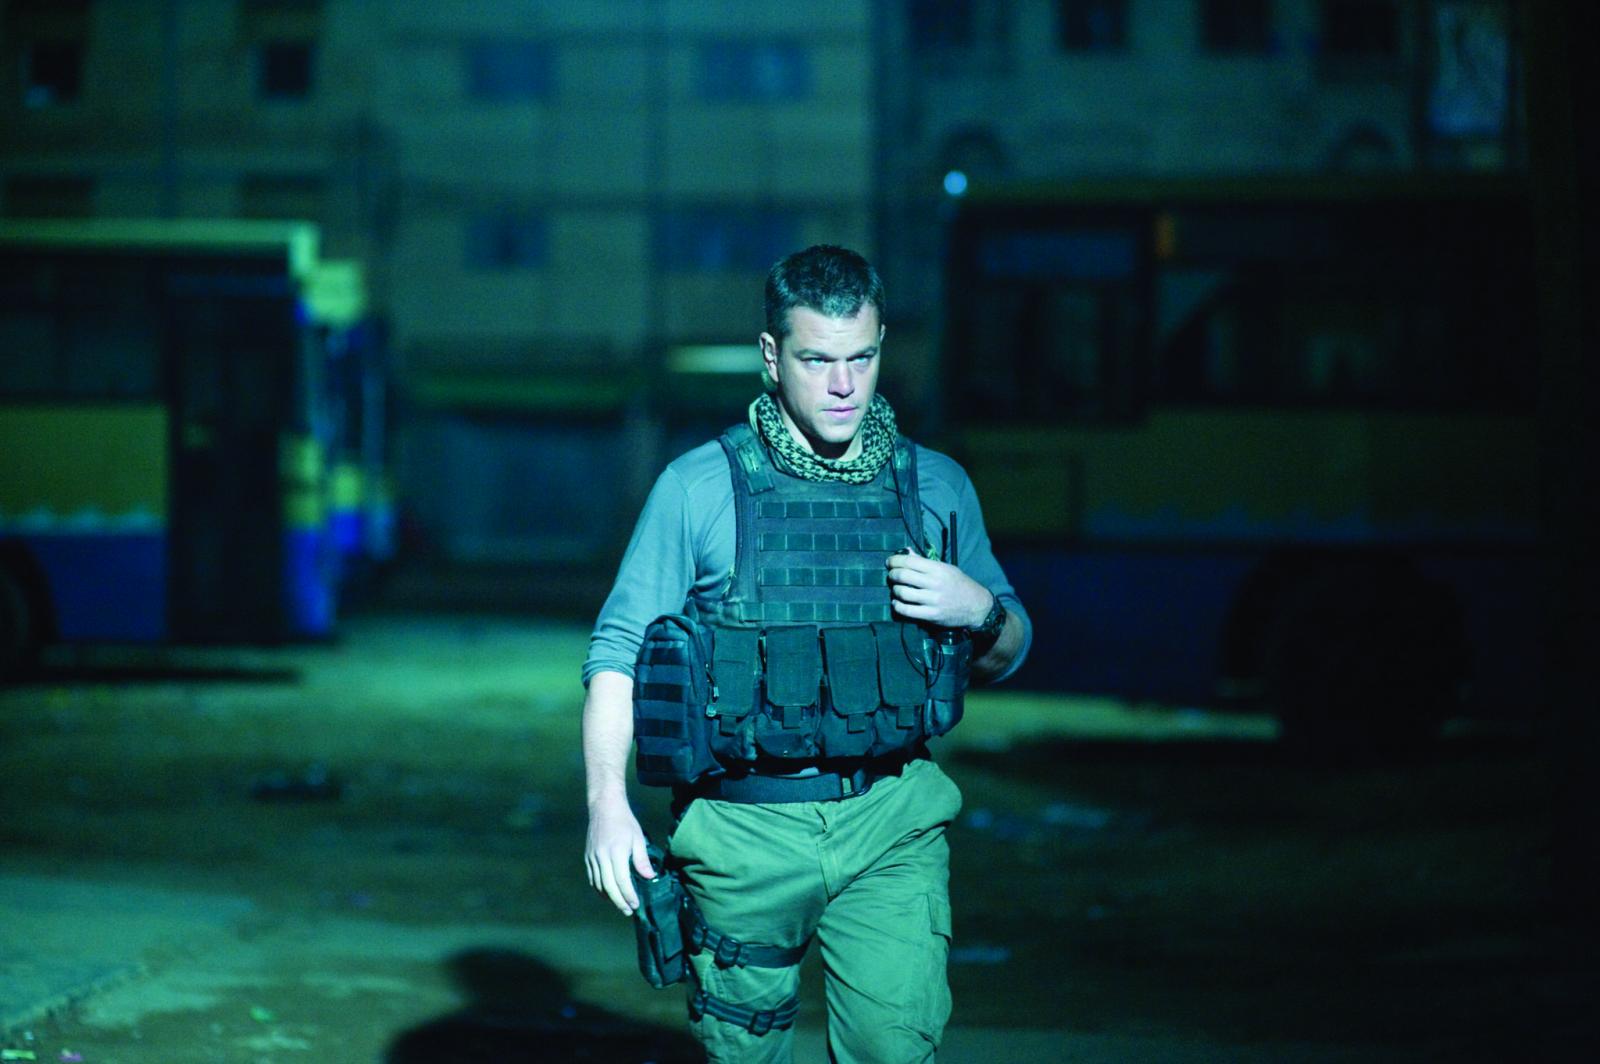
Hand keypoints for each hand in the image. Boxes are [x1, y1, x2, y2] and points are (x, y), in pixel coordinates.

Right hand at [584, 795, 653, 916]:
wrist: (604, 808)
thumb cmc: (625, 822)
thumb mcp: (638, 838)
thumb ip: (642, 859)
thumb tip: (649, 877)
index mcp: (616, 852)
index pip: (622, 880)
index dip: (628, 895)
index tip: (635, 904)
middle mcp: (601, 856)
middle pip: (608, 886)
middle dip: (619, 901)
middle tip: (628, 911)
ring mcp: (592, 857)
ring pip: (598, 884)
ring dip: (609, 898)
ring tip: (620, 905)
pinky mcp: (587, 857)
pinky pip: (592, 878)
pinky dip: (599, 889)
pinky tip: (608, 894)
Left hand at [886, 552, 993, 629]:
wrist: (976, 606)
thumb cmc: (959, 584)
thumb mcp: (946, 569)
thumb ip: (925, 562)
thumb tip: (906, 552)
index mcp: (938, 569)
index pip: (910, 561)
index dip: (895, 561)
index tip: (889, 562)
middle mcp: (935, 583)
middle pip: (903, 576)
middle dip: (892, 574)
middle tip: (891, 575)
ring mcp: (933, 600)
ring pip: (903, 593)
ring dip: (895, 590)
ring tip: (896, 589)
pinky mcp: (932, 615)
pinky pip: (907, 611)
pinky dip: (898, 606)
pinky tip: (897, 603)